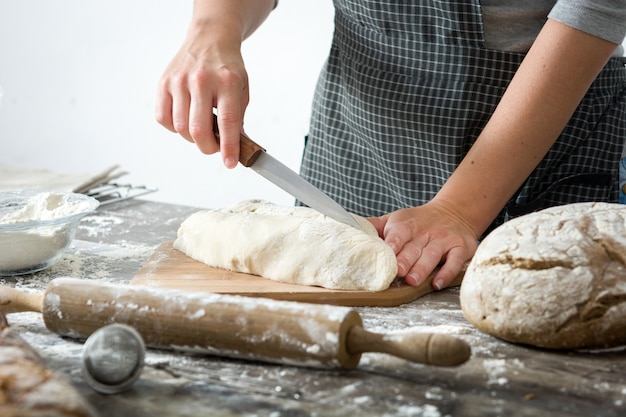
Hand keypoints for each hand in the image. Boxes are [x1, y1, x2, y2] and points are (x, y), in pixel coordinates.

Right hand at [155, 31, 247, 168]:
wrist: (210, 38)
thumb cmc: (227, 68)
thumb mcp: (242, 90)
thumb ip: (238, 119)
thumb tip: (233, 149)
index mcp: (227, 82)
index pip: (227, 122)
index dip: (228, 147)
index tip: (230, 163)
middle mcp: (201, 80)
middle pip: (198, 129)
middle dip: (208, 147)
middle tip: (215, 147)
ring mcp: (179, 81)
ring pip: (180, 127)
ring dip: (192, 138)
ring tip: (202, 130)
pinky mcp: (164, 83)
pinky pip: (163, 119)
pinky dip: (174, 128)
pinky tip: (185, 120)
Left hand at [368, 200, 478, 289]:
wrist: (453, 212)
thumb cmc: (417, 222)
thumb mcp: (396, 219)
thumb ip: (374, 226)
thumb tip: (348, 227)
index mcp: (407, 224)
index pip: (399, 232)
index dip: (394, 242)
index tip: (388, 252)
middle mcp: (426, 232)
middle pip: (414, 247)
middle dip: (405, 260)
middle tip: (397, 272)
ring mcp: (443, 240)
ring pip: (432, 255)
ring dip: (422, 268)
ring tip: (412, 280)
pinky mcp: (460, 248)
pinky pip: (455, 261)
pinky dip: (447, 273)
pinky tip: (437, 283)